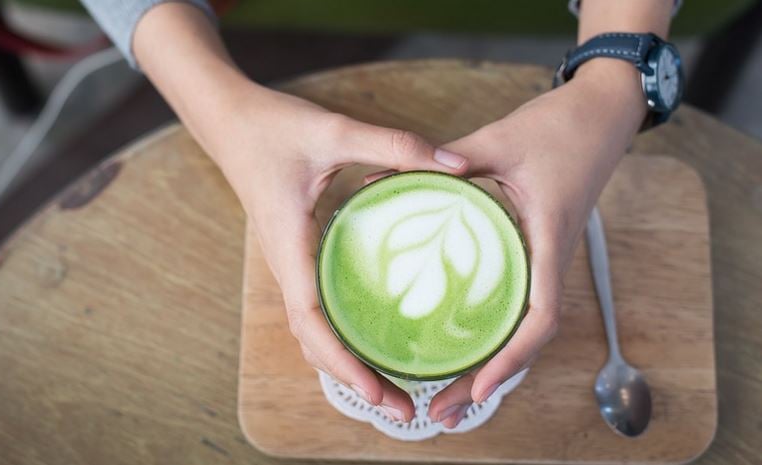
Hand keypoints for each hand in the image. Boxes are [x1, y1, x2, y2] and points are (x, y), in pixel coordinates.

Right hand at [213, 85, 468, 421]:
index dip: (343, 362)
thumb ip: (394, 146)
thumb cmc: (273, 127)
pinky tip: (370, 339)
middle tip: (403, 409)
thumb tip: (456, 167)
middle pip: (314, 341)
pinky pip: (316, 308)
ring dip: (346, 364)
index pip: (311, 321)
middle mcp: (287, 265)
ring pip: (313, 331)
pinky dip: (339, 337)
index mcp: (290, 246)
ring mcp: (291, 263)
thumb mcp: (335, 131)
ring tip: (391, 390)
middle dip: (353, 380)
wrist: (228, 121)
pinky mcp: (298, 255)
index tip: (380, 393)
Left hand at [422, 60, 646, 427]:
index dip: (511, 358)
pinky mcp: (539, 249)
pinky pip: (520, 301)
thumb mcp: (500, 140)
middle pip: (527, 340)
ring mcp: (547, 257)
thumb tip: (386, 180)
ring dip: (490, 365)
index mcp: (547, 237)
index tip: (477, 391)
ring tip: (447, 396)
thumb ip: (448, 159)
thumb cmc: (561, 125)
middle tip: (441, 414)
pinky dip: (495, 333)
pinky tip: (465, 342)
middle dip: (487, 381)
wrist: (604, 113)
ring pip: (523, 328)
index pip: (540, 316)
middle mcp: (551, 258)